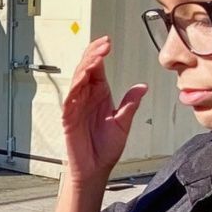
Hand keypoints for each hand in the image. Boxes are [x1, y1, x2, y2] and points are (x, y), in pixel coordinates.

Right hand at [62, 37, 146, 183]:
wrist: (96, 169)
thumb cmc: (106, 148)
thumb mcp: (123, 123)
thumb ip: (130, 104)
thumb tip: (142, 87)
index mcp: (100, 95)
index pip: (97, 68)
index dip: (100, 54)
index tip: (108, 43)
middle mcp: (87, 98)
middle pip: (85, 69)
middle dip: (93, 55)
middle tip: (103, 44)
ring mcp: (76, 107)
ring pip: (76, 80)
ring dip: (84, 67)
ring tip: (95, 56)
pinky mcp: (69, 118)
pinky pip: (70, 99)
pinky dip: (74, 87)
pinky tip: (82, 77)